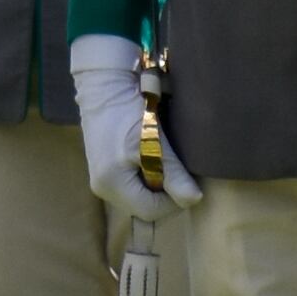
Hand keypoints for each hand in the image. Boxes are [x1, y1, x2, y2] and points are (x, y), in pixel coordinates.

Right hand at [70, 32, 198, 216]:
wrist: (104, 84)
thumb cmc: (127, 111)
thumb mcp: (153, 141)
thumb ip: (173, 173)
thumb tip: (194, 200)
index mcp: (111, 185)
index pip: (150, 211)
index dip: (174, 202)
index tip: (188, 182)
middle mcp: (102, 187)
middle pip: (143, 205)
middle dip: (164, 193)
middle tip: (179, 171)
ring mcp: (101, 178)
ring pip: (138, 194)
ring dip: (157, 183)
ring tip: (166, 162)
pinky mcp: (105, 167)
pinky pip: (131, 183)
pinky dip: (147, 174)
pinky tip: (153, 157)